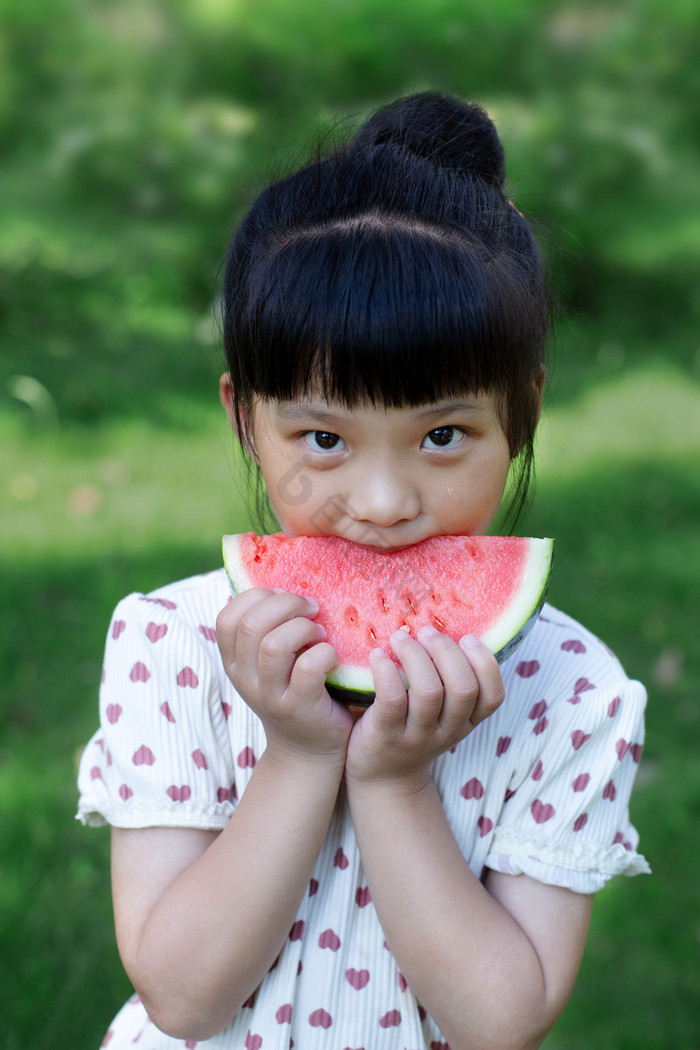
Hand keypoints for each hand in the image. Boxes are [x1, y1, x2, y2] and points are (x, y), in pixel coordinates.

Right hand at [216, 588, 352, 765]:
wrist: (308, 751)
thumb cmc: (295, 692)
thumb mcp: (270, 664)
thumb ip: (267, 630)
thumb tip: (281, 585)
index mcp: (234, 661)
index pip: (227, 616)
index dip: (257, 598)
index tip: (285, 599)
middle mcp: (245, 678)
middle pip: (252, 624)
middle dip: (286, 604)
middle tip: (311, 609)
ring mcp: (270, 695)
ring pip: (274, 644)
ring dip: (304, 628)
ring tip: (320, 633)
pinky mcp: (299, 708)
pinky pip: (307, 668)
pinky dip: (325, 653)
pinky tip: (333, 656)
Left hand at [345, 627, 504, 789]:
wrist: (382, 778)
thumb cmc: (412, 729)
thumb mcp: (441, 713)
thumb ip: (449, 681)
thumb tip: (448, 627)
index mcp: (465, 721)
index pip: (493, 696)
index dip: (486, 663)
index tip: (467, 637)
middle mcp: (447, 730)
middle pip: (463, 688)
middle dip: (446, 651)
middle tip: (426, 631)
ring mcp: (417, 736)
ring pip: (429, 692)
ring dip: (416, 655)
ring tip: (400, 637)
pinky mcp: (386, 735)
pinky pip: (392, 700)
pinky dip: (386, 671)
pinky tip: (377, 655)